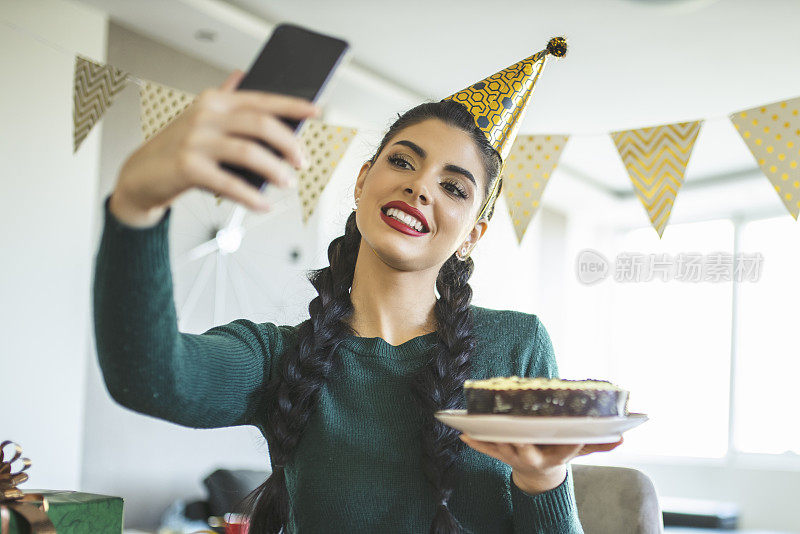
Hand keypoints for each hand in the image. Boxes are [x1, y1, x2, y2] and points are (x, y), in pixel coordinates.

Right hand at [111, 69, 320, 225]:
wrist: (139, 176)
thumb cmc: (178, 148)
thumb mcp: (201, 119)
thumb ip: (224, 99)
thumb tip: (243, 74)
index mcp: (214, 101)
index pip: (260, 99)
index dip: (291, 105)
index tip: (315, 111)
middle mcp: (205, 116)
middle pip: (260, 125)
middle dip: (288, 144)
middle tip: (301, 162)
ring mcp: (195, 140)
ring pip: (249, 152)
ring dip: (275, 170)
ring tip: (287, 183)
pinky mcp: (187, 167)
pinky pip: (230, 183)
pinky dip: (251, 197)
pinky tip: (263, 204)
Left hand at [459, 434, 623, 493]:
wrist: (539, 476)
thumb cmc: (557, 455)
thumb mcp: (578, 452)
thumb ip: (596, 444)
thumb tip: (622, 437)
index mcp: (554, 457)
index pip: (566, 452)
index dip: (575, 444)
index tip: (580, 435)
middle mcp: (534, 458)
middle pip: (527, 448)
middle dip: (520, 438)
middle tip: (515, 426)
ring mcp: (514, 458)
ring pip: (503, 447)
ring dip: (491, 437)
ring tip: (480, 424)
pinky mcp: (500, 455)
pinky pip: (486, 449)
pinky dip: (475, 443)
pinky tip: (463, 433)